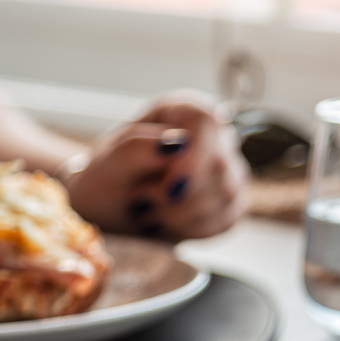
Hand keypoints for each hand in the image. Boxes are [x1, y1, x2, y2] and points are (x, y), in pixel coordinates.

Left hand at [63, 90, 248, 239]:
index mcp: (181, 110)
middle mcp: (212, 135)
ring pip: (227, 195)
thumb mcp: (108, 162)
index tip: (172, 189)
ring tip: (147, 212)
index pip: (206, 120)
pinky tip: (166, 224)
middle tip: (138, 203)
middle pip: (220, 164)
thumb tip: (177, 143)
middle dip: (178, 197)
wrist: (110, 209)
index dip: (194, 157)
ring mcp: (227, 169)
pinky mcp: (231, 201)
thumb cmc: (108, 178)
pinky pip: (226, 220)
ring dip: (181, 215)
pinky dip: (192, 230)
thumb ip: (137, 148)